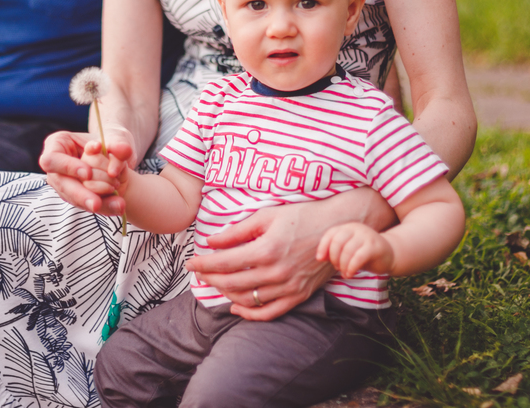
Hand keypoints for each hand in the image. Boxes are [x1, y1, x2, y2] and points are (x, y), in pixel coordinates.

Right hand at [40, 130, 133, 214]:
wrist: (116, 156)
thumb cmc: (110, 140)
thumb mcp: (116, 137)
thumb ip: (118, 142)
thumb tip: (124, 150)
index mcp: (58, 143)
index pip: (52, 159)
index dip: (68, 167)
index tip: (88, 173)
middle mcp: (56, 166)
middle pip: (61, 183)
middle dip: (80, 194)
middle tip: (97, 203)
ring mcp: (64, 184)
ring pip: (74, 198)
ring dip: (96, 202)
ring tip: (118, 204)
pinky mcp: (75, 197)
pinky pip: (88, 205)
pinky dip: (104, 206)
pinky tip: (118, 206)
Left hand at [186, 202, 335, 320]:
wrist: (339, 226)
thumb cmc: (302, 215)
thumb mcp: (267, 215)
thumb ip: (237, 231)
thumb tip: (211, 241)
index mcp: (267, 249)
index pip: (225, 262)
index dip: (203, 264)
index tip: (190, 264)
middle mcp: (277, 272)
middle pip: (232, 283)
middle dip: (211, 279)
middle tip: (199, 274)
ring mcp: (289, 287)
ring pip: (248, 300)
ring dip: (226, 295)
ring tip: (215, 285)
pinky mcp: (299, 295)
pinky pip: (270, 312)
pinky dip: (250, 314)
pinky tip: (236, 308)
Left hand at [317, 222, 394, 277]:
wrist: (389, 255)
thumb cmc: (364, 254)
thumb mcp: (348, 251)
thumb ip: (334, 252)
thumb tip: (319, 257)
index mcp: (348, 227)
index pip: (331, 233)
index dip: (323, 246)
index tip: (320, 259)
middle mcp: (357, 228)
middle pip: (337, 241)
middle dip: (334, 257)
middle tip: (337, 267)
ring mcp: (366, 236)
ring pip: (347, 250)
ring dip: (343, 265)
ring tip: (345, 273)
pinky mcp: (375, 246)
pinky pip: (358, 257)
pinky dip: (351, 268)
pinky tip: (350, 274)